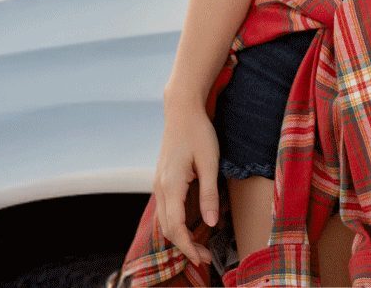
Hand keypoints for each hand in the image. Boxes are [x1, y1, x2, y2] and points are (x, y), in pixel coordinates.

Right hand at [153, 101, 221, 268]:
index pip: (176, 227)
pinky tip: (191, 227)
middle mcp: (160, 187)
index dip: (188, 247)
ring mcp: (159, 183)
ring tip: (199, 247)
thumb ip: (209, 193)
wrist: (182, 111)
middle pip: (168, 229)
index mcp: (171, 184)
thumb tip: (211, 223)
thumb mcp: (210, 162)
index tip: (202, 259)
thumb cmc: (198, 133)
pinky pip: (166, 209)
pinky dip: (176, 224)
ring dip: (180, 237)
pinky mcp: (163, 180)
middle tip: (205, 258)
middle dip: (185, 247)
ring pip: (165, 220)